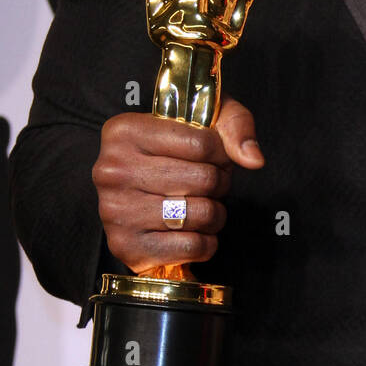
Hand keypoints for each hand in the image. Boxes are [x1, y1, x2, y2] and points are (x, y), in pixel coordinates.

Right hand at [91, 98, 262, 273]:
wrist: (133, 189)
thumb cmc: (172, 150)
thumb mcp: (202, 118)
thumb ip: (234, 124)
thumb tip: (253, 159)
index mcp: (124, 131)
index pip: (201, 143)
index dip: (222, 153)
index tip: (216, 157)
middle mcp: (112, 171)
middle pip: (203, 179)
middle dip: (220, 183)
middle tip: (211, 183)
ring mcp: (115, 211)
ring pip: (200, 213)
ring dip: (215, 213)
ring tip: (204, 205)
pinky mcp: (126, 247)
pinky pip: (191, 247)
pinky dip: (206, 242)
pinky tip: (195, 231)